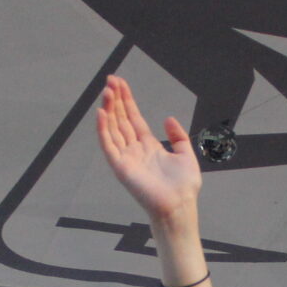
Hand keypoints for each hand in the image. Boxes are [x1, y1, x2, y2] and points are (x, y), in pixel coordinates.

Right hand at [95, 75, 202, 226]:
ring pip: (113, 129)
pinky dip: (103, 130)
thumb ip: (178, 136)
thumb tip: (168, 119)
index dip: (127, 100)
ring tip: (107, 91)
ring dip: (109, 110)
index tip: (120, 83)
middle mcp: (134, 150)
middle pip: (121, 120)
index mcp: (148, 146)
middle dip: (116, 100)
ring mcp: (126, 158)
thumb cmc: (183, 187)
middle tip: (110, 80)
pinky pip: (109, 146)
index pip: (133, 118)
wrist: (179, 206)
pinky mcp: (120, 167)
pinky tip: (101, 113)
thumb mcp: (186, 154)